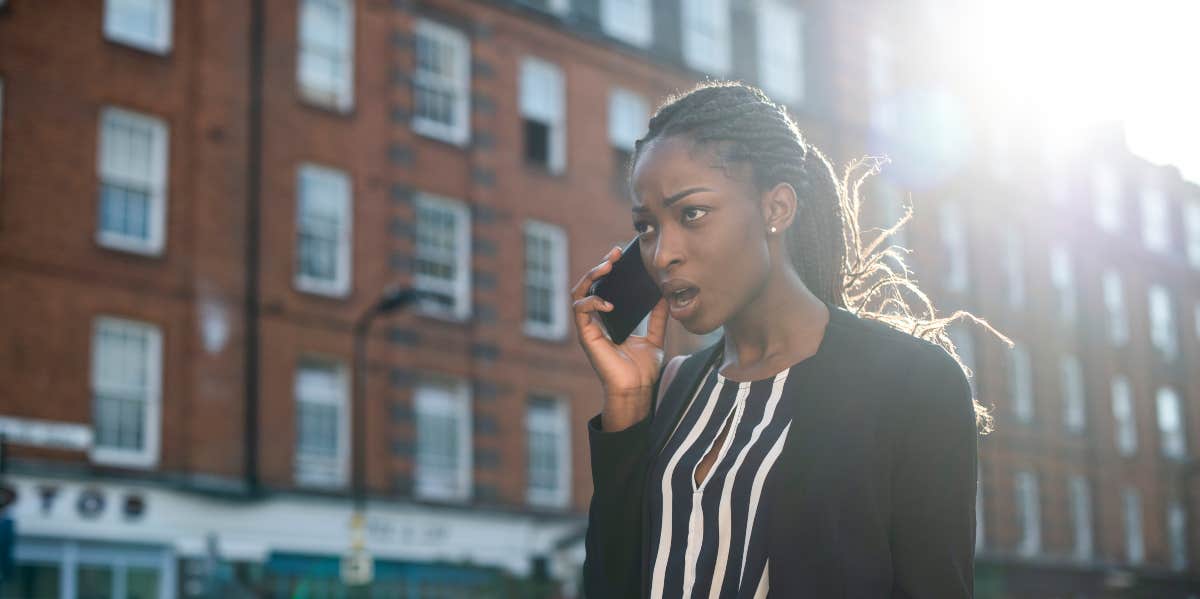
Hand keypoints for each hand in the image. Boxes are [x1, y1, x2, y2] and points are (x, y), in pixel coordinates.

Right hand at [571, 245, 669, 429]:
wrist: (637, 390)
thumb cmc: (642, 368)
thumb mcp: (655, 336)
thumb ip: (657, 317)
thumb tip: (665, 294)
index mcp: (608, 318)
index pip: (603, 286)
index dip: (608, 269)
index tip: (620, 255)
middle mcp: (596, 320)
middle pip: (589, 285)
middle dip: (599, 266)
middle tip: (614, 254)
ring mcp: (589, 327)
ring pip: (579, 293)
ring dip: (591, 277)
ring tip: (606, 267)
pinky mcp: (586, 335)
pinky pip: (580, 310)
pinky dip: (593, 302)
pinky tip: (608, 302)